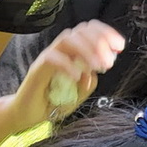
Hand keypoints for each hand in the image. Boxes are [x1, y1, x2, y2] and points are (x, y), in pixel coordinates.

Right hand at [8, 21, 125, 130]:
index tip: (120, 46)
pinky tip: (76, 76)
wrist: (26, 116)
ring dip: (87, 51)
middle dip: (100, 42)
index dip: (107, 33)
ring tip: (98, 67)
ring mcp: (48, 57)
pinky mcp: (38, 69)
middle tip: (109, 62)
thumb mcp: (77, 97)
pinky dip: (68, 65)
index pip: (89, 30)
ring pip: (68, 40)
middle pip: (81, 31)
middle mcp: (60, 50)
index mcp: (72, 52)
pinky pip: (53, 59)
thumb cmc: (51, 104)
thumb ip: (88, 85)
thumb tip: (93, 74)